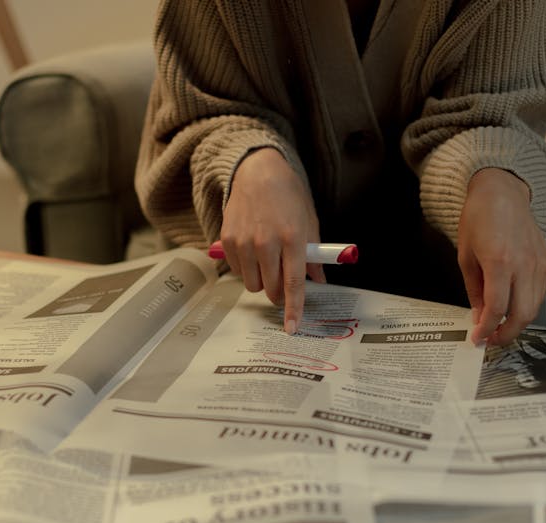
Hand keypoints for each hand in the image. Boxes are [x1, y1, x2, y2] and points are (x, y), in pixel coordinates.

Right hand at [220, 148, 324, 333]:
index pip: (293, 283)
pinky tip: (252, 251)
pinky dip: (246, 268)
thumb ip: (313, 255)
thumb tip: (318, 281)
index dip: (294, 309)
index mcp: (293, 238)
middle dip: (278, 293)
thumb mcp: (309, 222)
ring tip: (266, 260)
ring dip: (261, 280)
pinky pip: (238, 271)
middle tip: (282, 281)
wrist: (258, 172)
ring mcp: (244, 242)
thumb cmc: (288, 197)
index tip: (292, 327)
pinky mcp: (227, 240)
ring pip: (252, 284)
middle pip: (270, 289)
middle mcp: (266, 241)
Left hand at [457, 168, 545, 346]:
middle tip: (490, 340)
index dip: (486, 329)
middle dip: (505, 335)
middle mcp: (524, 264)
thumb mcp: (465, 256)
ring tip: (499, 328)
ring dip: (517, 324)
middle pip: (521, 315)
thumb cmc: (478, 220)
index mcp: (500, 261)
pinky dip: (526, 307)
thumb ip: (474, 290)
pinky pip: (539, 294)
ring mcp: (540, 263)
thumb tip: (479, 318)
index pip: (497, 309)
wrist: (502, 192)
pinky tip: (511, 309)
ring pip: (534, 308)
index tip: (477, 339)